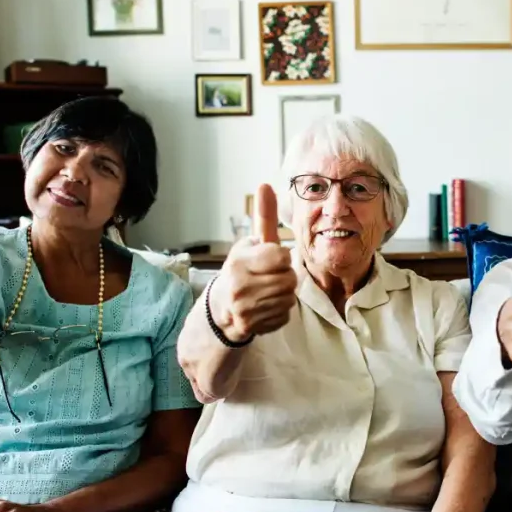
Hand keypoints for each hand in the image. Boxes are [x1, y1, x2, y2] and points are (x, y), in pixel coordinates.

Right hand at [209, 184, 297, 342]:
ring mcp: (245, 310)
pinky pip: (284, 315)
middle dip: (285, 276)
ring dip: (284, 294)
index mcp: (239, 262)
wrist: (221, 307)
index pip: (281, 256)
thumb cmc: (242, 269)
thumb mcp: (250, 242)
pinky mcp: (253, 327)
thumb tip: (265, 184)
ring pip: (289, 298)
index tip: (271, 259)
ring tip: (267, 291)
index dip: (281, 257)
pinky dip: (279, 311)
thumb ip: (263, 217)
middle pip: (290, 279)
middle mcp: (240, 287)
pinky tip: (265, 307)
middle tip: (270, 277)